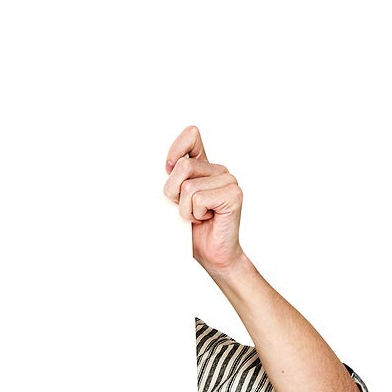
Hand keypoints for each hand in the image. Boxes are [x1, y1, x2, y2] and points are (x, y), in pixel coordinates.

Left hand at [163, 127, 243, 274]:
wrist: (213, 255)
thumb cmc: (193, 231)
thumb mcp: (175, 201)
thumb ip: (171, 180)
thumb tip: (158, 169)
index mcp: (204, 167)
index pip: (191, 136)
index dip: (176, 149)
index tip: (167, 169)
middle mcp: (218, 170)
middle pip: (182, 167)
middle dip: (174, 193)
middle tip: (186, 209)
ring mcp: (228, 180)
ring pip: (188, 186)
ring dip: (185, 209)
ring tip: (197, 216)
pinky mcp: (233, 195)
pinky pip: (199, 199)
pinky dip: (196, 214)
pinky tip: (207, 219)